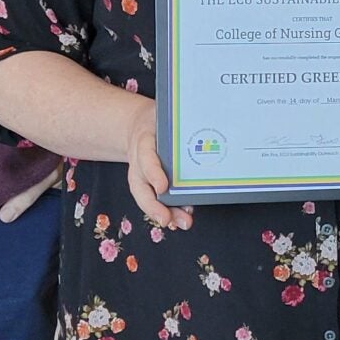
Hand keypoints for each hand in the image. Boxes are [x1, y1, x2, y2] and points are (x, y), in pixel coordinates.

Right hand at [124, 97, 190, 228]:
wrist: (141, 126)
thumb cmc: (155, 125)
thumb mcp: (158, 117)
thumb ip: (172, 125)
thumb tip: (199, 134)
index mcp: (143, 142)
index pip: (147, 158)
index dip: (154, 174)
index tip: (162, 187)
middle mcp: (141, 163)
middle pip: (144, 188)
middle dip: (157, 207)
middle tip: (169, 219)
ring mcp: (144, 174)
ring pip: (149, 198)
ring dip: (167, 213)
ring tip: (182, 222)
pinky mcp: (153, 182)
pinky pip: (157, 200)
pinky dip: (170, 211)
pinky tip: (181, 218)